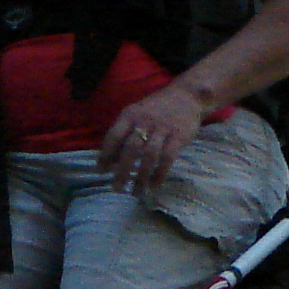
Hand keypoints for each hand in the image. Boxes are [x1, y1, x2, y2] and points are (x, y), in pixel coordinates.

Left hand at [100, 80, 207, 196]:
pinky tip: (154, 186)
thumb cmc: (157, 108)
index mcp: (130, 115)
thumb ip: (124, 132)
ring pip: (149, 156)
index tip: (101, 171)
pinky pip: (167, 158)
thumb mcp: (137, 113)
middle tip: (116, 188)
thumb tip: (109, 159)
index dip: (106, 155)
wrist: (187, 96)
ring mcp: (162, 129)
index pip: (114, 136)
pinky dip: (160, 174)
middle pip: (130, 149)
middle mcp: (144, 121)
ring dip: (141, 177)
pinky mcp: (178, 136)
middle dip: (122, 171)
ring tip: (136, 192)